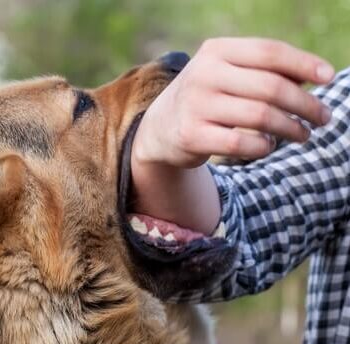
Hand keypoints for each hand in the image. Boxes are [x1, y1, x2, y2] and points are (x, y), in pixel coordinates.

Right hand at [130, 38, 334, 233]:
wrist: (160, 127)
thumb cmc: (206, 97)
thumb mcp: (227, 74)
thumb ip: (264, 71)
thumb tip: (315, 75)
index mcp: (216, 51)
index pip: (269, 52)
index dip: (304, 63)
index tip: (329, 77)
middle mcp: (203, 74)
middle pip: (271, 87)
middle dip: (305, 104)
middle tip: (323, 117)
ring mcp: (196, 105)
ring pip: (261, 117)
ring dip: (291, 128)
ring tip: (303, 134)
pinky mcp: (192, 135)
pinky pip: (242, 143)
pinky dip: (263, 147)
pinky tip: (268, 145)